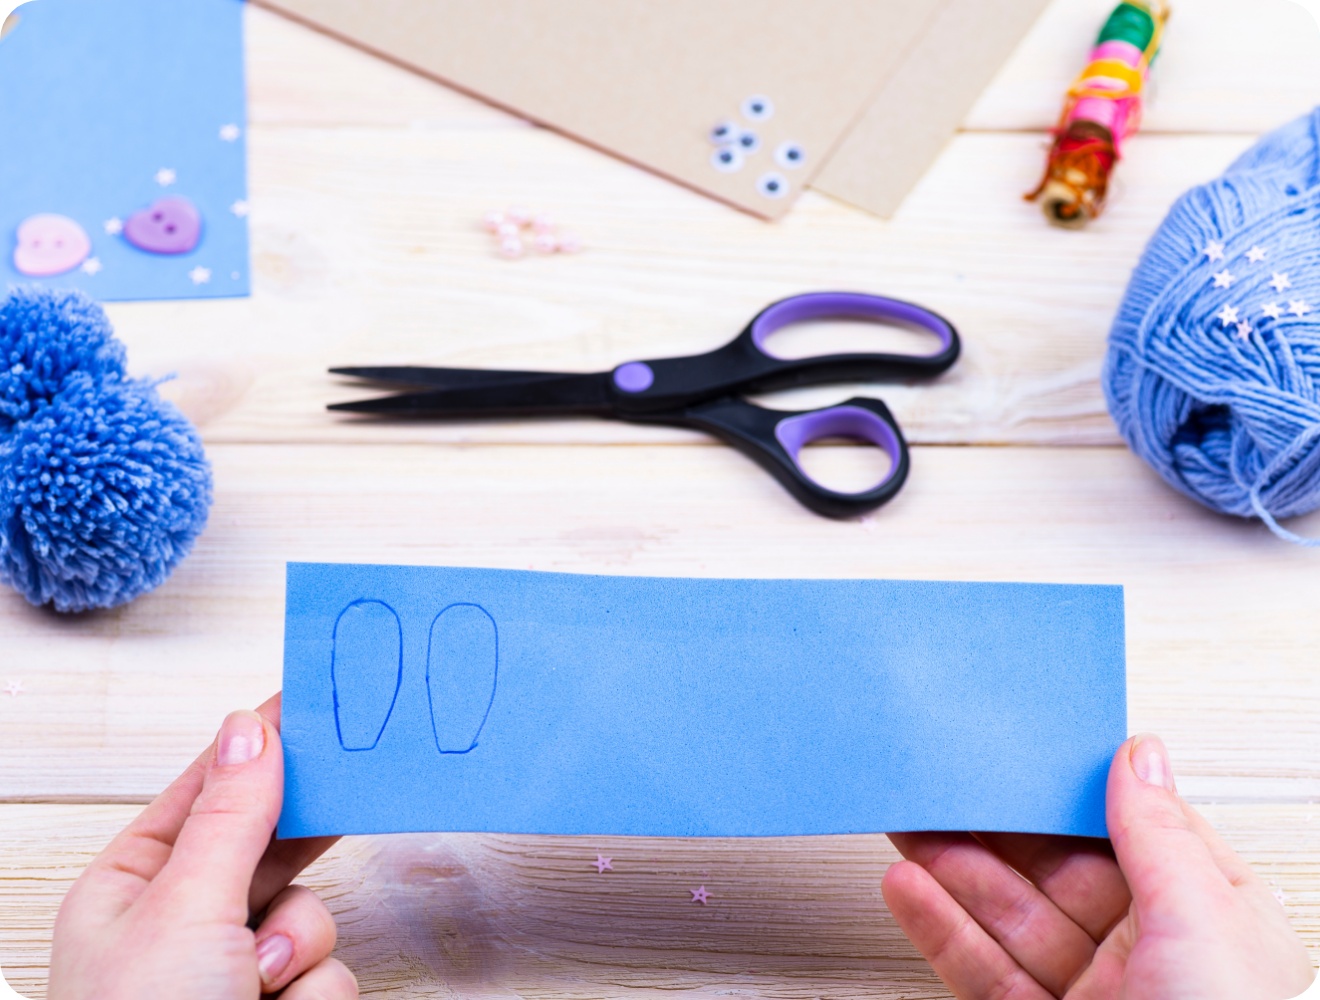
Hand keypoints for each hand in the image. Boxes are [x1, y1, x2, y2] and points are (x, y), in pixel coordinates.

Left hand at [48, 695, 355, 999]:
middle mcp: (183, 924)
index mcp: (132, 887)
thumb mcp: (183, 912)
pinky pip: (330, 969)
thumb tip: (249, 731)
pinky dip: (312, 990)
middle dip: (294, 855)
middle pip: (268, 845)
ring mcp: (232, 967)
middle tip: (344, 792)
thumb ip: (229, 819)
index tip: (307, 706)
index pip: (206, 790)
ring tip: (259, 980)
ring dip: (297, 946)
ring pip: (311, 913)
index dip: (258, 748)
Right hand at [883, 734, 1313, 999]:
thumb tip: (1140, 754)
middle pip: (1054, 869)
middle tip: (939, 783)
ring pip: (1006, 917)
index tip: (1017, 750)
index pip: (1126, 829)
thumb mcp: (1208, 927)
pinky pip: (980, 971)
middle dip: (993, 826)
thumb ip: (1159, 836)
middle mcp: (1151, 955)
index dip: (1067, 789)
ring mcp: (1091, 997)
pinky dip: (939, 929)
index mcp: (1208, 917)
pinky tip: (910, 892)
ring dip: (951, 870)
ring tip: (906, 827)